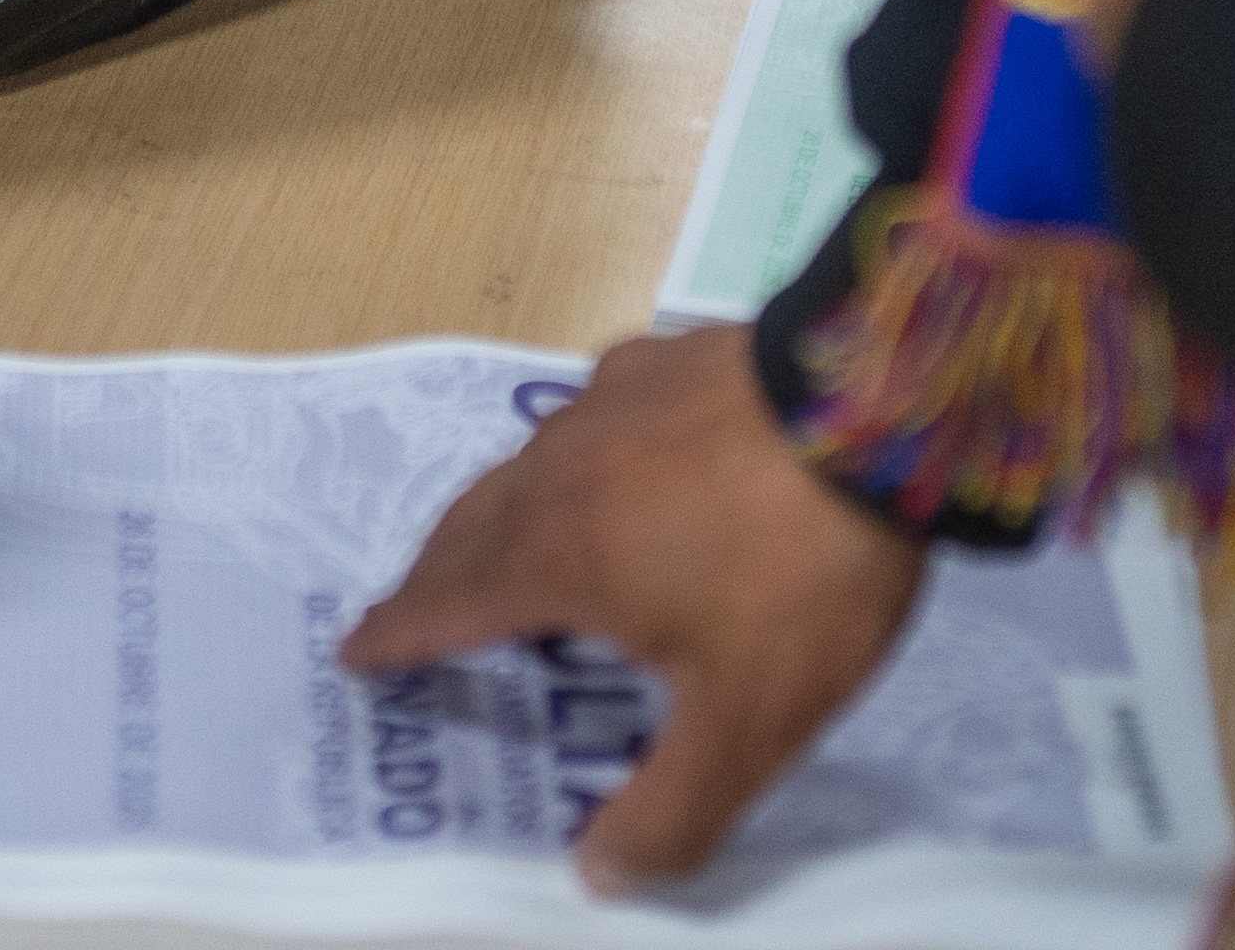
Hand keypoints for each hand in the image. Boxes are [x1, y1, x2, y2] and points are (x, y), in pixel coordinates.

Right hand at [338, 326, 929, 896]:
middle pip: (470, 525)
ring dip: (501, 509)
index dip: (398, 635)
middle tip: (419, 602)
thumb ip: (671, 809)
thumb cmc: (798, 570)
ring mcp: (612, 400)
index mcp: (554, 557)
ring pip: (528, 463)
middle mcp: (560, 471)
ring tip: (506, 534)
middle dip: (436, 572)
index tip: (355, 650)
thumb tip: (597, 874)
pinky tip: (619, 450)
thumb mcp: (746, 723)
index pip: (448, 604)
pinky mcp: (669, 359)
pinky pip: (597, 412)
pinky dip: (582, 452)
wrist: (879, 402)